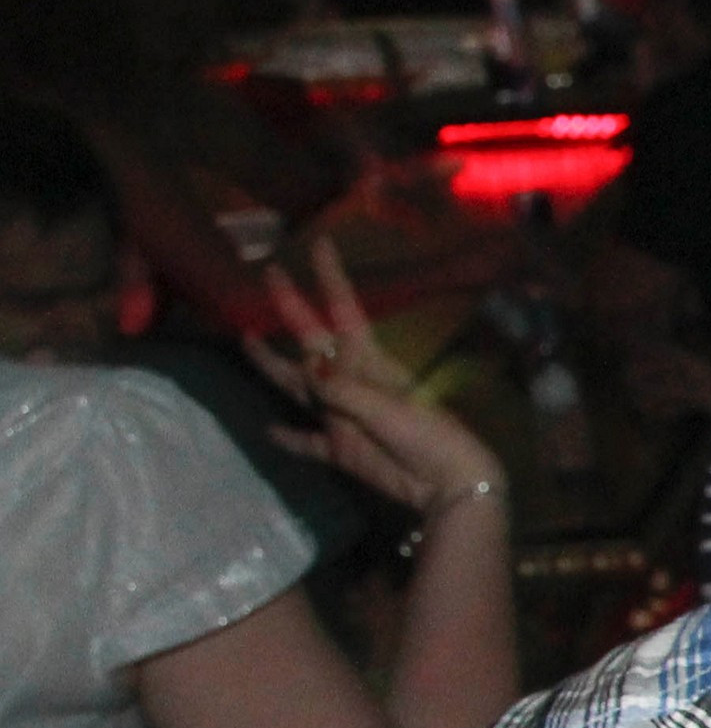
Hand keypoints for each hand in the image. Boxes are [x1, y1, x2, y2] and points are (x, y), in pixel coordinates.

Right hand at [241, 239, 506, 523]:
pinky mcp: (339, 450)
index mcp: (369, 362)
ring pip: (298, 385)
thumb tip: (304, 371)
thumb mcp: (386, 407)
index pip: (345, 310)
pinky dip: (289, 437)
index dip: (331, 278)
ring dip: (273, 365)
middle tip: (267, 276)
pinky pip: (307, 441)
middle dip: (291, 309)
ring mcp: (341, 415)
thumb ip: (342, 390)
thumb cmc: (427, 435)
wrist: (446, 484)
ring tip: (246, 340)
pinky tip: (268, 429)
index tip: (321, 243)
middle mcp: (350, 382)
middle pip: (311, 341)